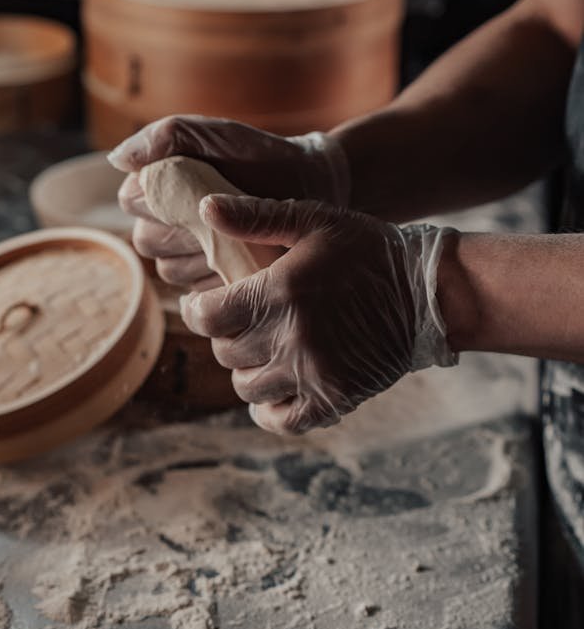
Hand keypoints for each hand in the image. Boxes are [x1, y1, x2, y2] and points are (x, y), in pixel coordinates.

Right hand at [109, 116, 349, 290]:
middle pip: (145, 240)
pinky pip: (198, 293)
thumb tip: (118, 159)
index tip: (198, 183)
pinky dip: (220, 278)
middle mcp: (168, 227)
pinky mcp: (214, 287)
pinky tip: (247, 260)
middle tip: (222, 214)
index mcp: (161, 187)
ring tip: (241, 236)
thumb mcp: (220, 136)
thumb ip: (169, 135)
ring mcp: (191, 260)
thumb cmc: (264, 157)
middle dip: (180, 230)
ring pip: (169, 271)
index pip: (131, 200)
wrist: (315, 187)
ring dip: (201, 256)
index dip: (158, 195)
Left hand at [179, 194, 456, 433]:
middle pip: (225, 352)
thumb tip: (205, 208)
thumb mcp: (315, 220)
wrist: (429, 293)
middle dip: (226, 335)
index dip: (198, 310)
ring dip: (248, 368)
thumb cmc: (367, 249)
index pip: (207, 316)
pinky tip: (276, 390)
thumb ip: (256, 216)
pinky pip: (282, 420)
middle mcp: (292, 336)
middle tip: (242, 322)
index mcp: (281, 290)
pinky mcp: (335, 398)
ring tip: (264, 349)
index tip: (206, 304)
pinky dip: (270, 410)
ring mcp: (313, 372)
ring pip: (246, 386)